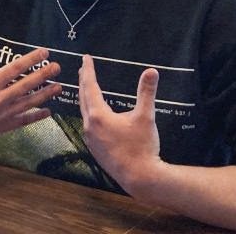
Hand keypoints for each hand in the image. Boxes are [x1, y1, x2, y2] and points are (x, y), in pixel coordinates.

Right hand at [0, 32, 60, 157]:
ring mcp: (3, 115)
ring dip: (45, 94)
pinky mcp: (4, 126)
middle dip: (43, 75)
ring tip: (59, 86)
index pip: (15, 69)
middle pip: (26, 85)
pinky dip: (37, 116)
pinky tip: (48, 111)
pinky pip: (25, 121)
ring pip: (29, 103)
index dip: (31, 59)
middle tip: (57, 67)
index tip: (44, 52)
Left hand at [78, 54, 160, 190]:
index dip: (88, 70)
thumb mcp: (146, 116)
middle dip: (84, 81)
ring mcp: (91, 139)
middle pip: (84, 98)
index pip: (90, 86)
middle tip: (84, 68)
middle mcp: (90, 126)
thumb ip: (147, 92)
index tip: (86, 58)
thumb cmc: (143, 147)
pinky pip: (88, 125)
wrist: (140, 178)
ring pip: (85, 112)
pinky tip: (95, 115)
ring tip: (88, 88)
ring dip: (85, 98)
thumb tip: (151, 71)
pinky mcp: (95, 148)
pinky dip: (89, 113)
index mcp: (99, 115)